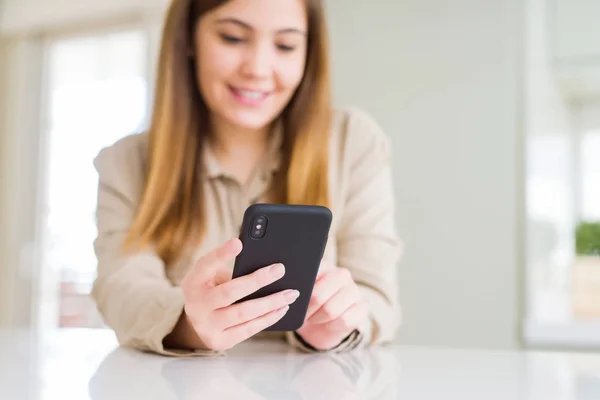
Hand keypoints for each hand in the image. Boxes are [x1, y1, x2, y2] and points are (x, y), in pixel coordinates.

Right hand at [178, 238, 298, 350]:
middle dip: (257, 280)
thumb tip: (266, 261)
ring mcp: (207, 326)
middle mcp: (196, 305)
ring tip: (290, 293)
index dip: (221, 254)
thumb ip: (232, 268)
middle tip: (280, 269)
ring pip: (243, 313)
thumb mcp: (213, 276)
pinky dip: (268, 318)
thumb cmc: (213, 289)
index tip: (239, 242)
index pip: (205, 265)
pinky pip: (249, 329)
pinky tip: (282, 308)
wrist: (200, 322)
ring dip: (270, 302)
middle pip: (229, 292)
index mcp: (192, 282)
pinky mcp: (220, 341)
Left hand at [295, 266, 368, 350]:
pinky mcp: (362, 308)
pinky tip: (327, 324)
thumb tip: (287, 285)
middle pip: (318, 295)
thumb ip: (295, 284)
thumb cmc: (307, 306)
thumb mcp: (298, 293)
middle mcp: (341, 274)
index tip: (292, 298)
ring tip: (312, 319)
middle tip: (302, 314)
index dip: (300, 291)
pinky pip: (344, 320)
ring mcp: (354, 290)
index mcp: (324, 265)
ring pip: (331, 310)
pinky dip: (331, 326)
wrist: (320, 327)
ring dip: (317, 318)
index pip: (310, 273)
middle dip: (307, 309)